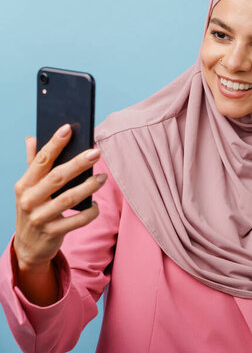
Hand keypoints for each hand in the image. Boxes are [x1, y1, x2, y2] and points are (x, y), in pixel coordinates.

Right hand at [13, 124, 105, 271]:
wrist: (28, 247)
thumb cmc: (34, 209)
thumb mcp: (29, 188)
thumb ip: (33, 164)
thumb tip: (32, 137)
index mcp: (24, 185)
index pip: (40, 160)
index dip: (54, 143)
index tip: (68, 128)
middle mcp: (29, 200)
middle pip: (57, 177)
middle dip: (78, 163)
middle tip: (96, 152)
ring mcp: (40, 218)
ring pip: (68, 199)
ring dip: (89, 187)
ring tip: (103, 177)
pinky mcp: (52, 233)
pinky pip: (77, 220)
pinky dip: (90, 212)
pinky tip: (97, 205)